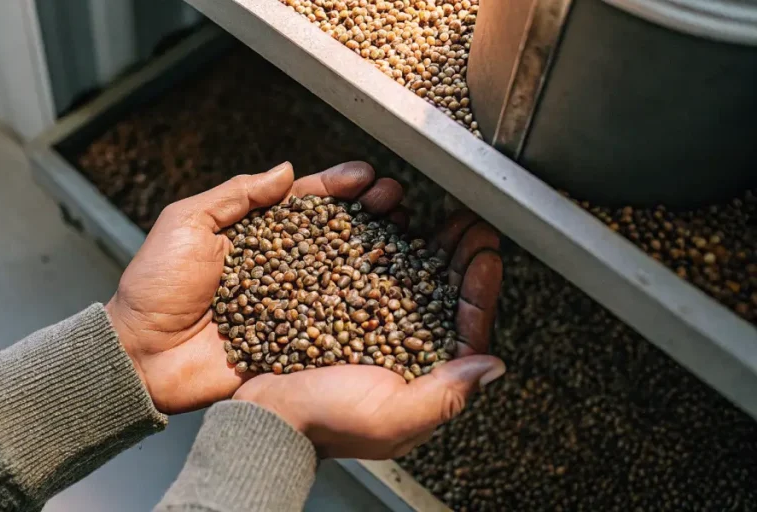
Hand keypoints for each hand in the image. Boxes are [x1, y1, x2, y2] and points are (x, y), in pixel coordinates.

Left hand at [106, 161, 407, 413]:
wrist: (140, 354)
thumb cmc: (154, 286)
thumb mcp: (186, 223)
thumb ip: (235, 196)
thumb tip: (285, 170)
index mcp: (252, 236)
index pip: (303, 205)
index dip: (336, 189)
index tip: (365, 176)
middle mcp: (277, 268)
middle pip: (333, 237)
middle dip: (367, 215)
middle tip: (396, 199)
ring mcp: (288, 306)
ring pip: (340, 277)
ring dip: (375, 256)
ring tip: (405, 235)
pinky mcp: (292, 344)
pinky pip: (331, 326)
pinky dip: (362, 312)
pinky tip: (390, 294)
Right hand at [233, 212, 505, 458]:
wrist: (265, 413)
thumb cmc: (324, 422)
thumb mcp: (390, 417)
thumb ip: (444, 395)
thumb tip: (491, 365)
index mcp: (423, 379)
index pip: (464, 330)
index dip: (479, 291)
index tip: (487, 254)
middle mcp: (402, 352)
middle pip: (442, 299)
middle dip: (460, 259)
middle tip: (472, 225)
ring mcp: (371, 330)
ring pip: (411, 281)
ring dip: (430, 248)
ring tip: (441, 218)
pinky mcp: (340, 312)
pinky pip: (372, 276)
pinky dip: (386, 249)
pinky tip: (394, 228)